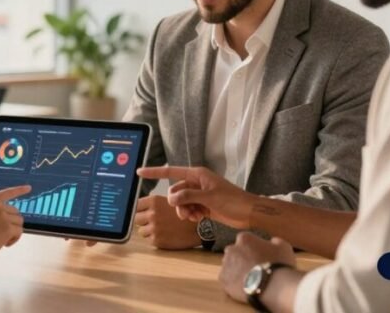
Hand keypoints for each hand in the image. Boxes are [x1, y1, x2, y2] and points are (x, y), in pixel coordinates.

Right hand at [0, 185, 30, 264]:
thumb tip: (3, 216)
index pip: (7, 192)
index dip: (19, 190)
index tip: (28, 188)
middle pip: (15, 212)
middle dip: (11, 223)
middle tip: (0, 234)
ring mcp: (2, 216)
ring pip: (19, 222)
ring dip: (13, 232)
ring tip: (0, 240)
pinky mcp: (8, 228)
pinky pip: (19, 232)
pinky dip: (13, 239)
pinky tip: (3, 244)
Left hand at [134, 195, 200, 249]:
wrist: (198, 228)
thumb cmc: (186, 213)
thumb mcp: (170, 201)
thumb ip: (154, 203)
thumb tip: (138, 206)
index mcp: (154, 201)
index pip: (136, 205)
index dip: (140, 209)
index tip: (143, 212)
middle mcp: (152, 214)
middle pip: (136, 218)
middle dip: (143, 220)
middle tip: (153, 221)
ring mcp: (154, 228)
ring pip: (141, 231)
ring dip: (148, 230)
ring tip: (161, 228)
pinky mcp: (157, 240)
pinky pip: (148, 239)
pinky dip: (154, 238)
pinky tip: (165, 235)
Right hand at [137, 166, 255, 228]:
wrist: (249, 213)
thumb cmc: (233, 201)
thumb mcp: (209, 198)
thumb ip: (188, 196)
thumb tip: (171, 198)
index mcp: (197, 175)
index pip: (171, 172)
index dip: (154, 172)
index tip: (140, 172)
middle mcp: (196, 183)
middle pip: (175, 191)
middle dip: (177, 203)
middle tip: (186, 212)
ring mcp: (199, 194)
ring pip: (180, 202)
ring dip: (184, 210)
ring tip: (194, 217)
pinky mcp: (203, 205)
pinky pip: (188, 208)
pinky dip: (190, 214)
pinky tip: (199, 218)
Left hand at [219, 233, 295, 302]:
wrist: (273, 286)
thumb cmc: (279, 264)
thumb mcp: (283, 247)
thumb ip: (275, 241)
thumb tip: (272, 241)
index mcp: (245, 238)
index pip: (245, 240)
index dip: (253, 249)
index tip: (259, 257)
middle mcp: (231, 249)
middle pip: (235, 252)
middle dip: (242, 258)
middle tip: (254, 268)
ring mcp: (226, 264)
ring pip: (229, 266)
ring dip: (237, 271)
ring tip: (250, 280)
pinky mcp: (223, 280)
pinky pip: (226, 280)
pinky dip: (233, 283)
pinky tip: (244, 287)